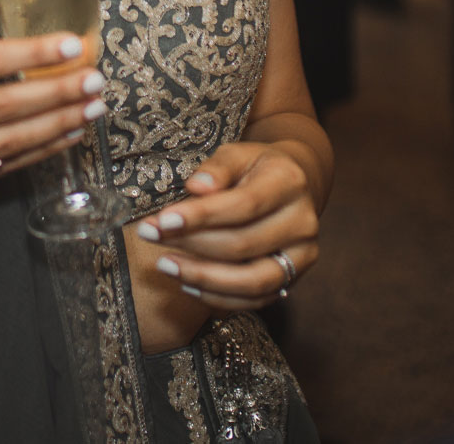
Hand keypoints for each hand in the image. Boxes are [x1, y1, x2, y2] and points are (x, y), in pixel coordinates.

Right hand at [0, 33, 105, 199]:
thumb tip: (48, 58)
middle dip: (56, 93)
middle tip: (95, 81)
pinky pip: (3, 168)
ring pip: (7, 142)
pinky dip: (41, 150)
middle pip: (1, 106)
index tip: (74, 46)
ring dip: (57, 125)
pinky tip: (69, 133)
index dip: (32, 54)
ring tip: (92, 108)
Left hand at [132, 141, 319, 309]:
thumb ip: (217, 169)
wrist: (293, 186)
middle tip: (150, 237)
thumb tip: (196, 187)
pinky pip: (255, 300)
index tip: (162, 220)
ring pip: (253, 281)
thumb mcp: (237, 154)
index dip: (202, 216)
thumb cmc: (256, 168)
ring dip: (203, 277)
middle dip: (191, 244)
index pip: (244, 205)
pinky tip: (187, 284)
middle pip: (243, 244)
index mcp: (289, 183)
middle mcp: (303, 222)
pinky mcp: (292, 279)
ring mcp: (302, 255)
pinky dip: (218, 296)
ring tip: (166, 265)